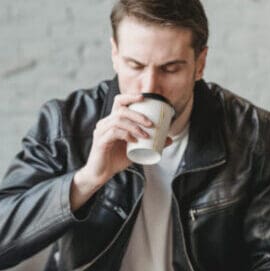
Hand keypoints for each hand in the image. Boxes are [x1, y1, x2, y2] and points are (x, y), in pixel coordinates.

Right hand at [70, 94, 172, 210]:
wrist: (101, 174)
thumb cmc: (117, 159)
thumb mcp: (137, 149)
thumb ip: (150, 143)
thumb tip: (169, 139)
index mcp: (113, 121)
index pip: (119, 102)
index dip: (130, 96)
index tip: (144, 97)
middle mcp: (105, 123)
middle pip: (121, 109)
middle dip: (138, 114)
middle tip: (151, 124)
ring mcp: (101, 131)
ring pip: (118, 120)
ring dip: (134, 126)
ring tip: (146, 135)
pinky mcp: (100, 140)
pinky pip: (114, 132)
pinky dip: (126, 135)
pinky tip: (134, 141)